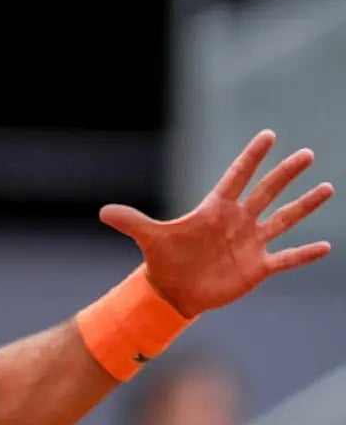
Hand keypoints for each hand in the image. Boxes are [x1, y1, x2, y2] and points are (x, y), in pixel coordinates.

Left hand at [99, 129, 333, 317]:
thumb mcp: (149, 237)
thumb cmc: (165, 260)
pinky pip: (287, 258)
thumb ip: (131, 222)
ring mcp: (250, 243)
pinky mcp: (257, 267)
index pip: (236, 177)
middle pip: (266, 191)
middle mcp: (237, 221)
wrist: (175, 290)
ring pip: (283, 219)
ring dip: (304, 206)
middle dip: (285, 173)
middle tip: (307, 153)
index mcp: (214, 209)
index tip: (268, 135)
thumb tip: (103, 212)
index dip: (251, 157)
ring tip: (327, 188)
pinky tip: (327, 247)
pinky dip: (304, 254)